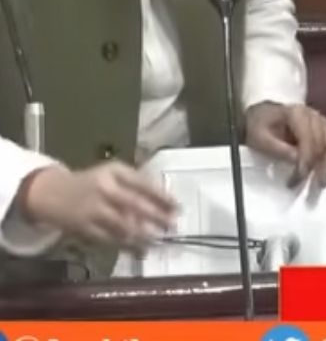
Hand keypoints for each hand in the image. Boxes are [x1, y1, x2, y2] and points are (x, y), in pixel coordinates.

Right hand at [19, 163, 177, 250]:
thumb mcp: (112, 173)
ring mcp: (93, 210)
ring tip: (159, 242)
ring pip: (123, 225)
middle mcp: (104, 189)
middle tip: (173, 227)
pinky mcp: (84, 228)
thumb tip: (164, 201)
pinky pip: (109, 239)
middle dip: (157, 217)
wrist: (50, 193)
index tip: (178, 207)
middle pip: (135, 204)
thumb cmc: (91, 182)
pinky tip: (140, 251)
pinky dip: (126, 246)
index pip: (143, 184)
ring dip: (143, 235)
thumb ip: (135, 183)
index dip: (162, 196)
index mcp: (114, 172)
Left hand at [245, 102, 325, 187]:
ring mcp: (323, 121)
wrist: (262, 114)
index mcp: (297, 114)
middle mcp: (314, 116)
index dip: (305, 162)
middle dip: (322, 166)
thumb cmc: (259, 126)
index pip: (308, 140)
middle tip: (314, 186)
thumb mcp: (260, 137)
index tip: (296, 180)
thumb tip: (297, 161)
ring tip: (324, 180)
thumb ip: (278, 148)